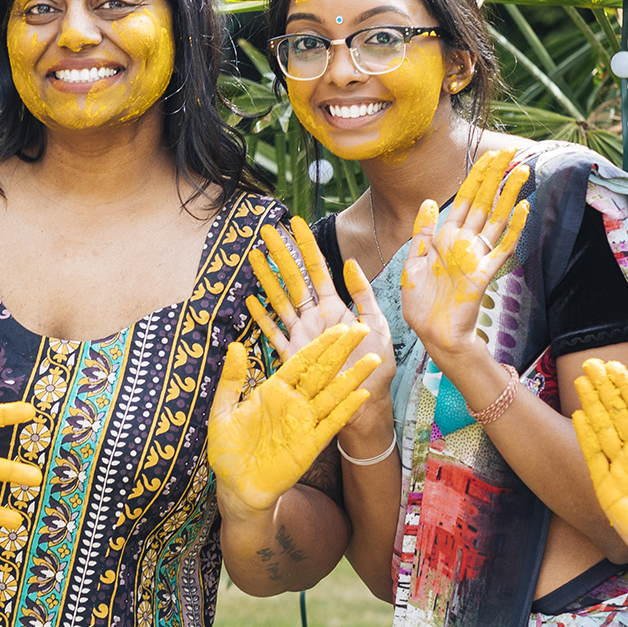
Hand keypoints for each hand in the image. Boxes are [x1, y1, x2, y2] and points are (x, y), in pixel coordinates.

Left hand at [207, 324, 378, 515]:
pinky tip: (362, 395)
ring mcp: (304, 423)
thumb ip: (232, 380)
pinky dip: (346, 409)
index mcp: (273, 390)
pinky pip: (332, 424)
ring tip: (373, 358)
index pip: (301, 361)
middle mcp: (293, 403)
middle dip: (342, 351)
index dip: (319, 344)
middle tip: (362, 328)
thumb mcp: (223, 411)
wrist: (236, 487)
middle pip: (323, 372)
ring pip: (333, 394)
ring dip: (353, 377)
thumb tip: (235, 346)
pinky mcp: (311, 445)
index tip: (338, 325)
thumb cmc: (228, 449)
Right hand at [247, 216, 395, 415]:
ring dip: (266, 278)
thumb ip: (363, 294)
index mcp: (335, 308)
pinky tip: (251, 300)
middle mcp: (315, 318)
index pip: (318, 270)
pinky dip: (262, 316)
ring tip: (253, 256)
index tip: (296, 224)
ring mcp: (301, 335)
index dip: (306, 247)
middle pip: (293, 280)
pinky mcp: (292, 355)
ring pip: (279, 300)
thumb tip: (350, 262)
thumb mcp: (376, 325)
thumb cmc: (375, 366)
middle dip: (280, 254)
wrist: (366, 403)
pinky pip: (273, 332)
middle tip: (267, 231)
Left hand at [397, 149, 529, 363]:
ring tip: (521, 172)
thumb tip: (427, 202)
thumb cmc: (422, 304)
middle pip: (483, 203)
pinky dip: (513, 228)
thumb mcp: (414, 264)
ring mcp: (477, 257)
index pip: (464, 201)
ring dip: (509, 195)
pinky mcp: (484, 273)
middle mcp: (465, 243)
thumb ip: (422, 234)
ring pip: (497, 219)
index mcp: (446, 239)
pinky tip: (522, 209)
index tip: (489, 156)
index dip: (476, 178)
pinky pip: (503, 247)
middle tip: (510, 152)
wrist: (431, 334)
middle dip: (495, 177)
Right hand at [572, 358, 627, 567]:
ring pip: (603, 429)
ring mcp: (620, 468)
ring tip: (582, 381)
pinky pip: (594, 456)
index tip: (616, 366)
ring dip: (592, 405)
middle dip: (605, 388)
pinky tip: (579, 416)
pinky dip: (586, 436)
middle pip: (617, 413)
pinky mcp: (606, 486)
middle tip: (592, 363)